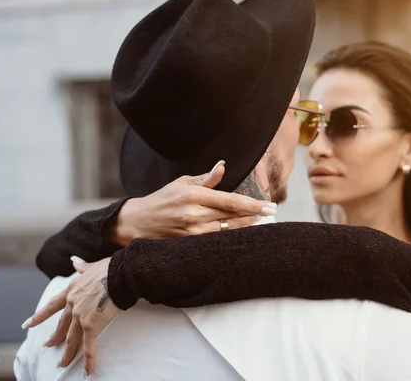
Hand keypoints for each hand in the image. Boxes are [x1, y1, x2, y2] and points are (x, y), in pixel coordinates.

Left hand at [23, 257, 119, 376]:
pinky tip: (88, 371)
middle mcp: (73, 304)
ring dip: (68, 353)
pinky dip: (89, 360)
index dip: (39, 316)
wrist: (122, 273)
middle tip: (48, 346)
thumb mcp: (93, 266)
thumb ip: (82, 267)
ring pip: (73, 339)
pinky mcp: (92, 325)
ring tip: (63, 363)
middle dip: (55, 338)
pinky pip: (90, 347)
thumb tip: (74, 260)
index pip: (52, 306)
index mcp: (72, 290)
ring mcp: (81, 315)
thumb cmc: (111, 267)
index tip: (28, 324)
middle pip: (62, 326)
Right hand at [112, 160, 276, 244]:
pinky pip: (216, 240)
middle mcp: (194, 214)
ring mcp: (192, 232)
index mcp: (194, 196)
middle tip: (272, 212)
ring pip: (227, 230)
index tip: (269, 205)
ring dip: (247, 226)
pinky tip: (244, 234)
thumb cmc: (162, 199)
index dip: (252, 204)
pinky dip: (231, 236)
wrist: (138, 222)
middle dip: (255, 214)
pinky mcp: (189, 244)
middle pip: (232, 216)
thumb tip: (223, 166)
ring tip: (263, 222)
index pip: (230, 201)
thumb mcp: (183, 183)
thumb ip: (206, 178)